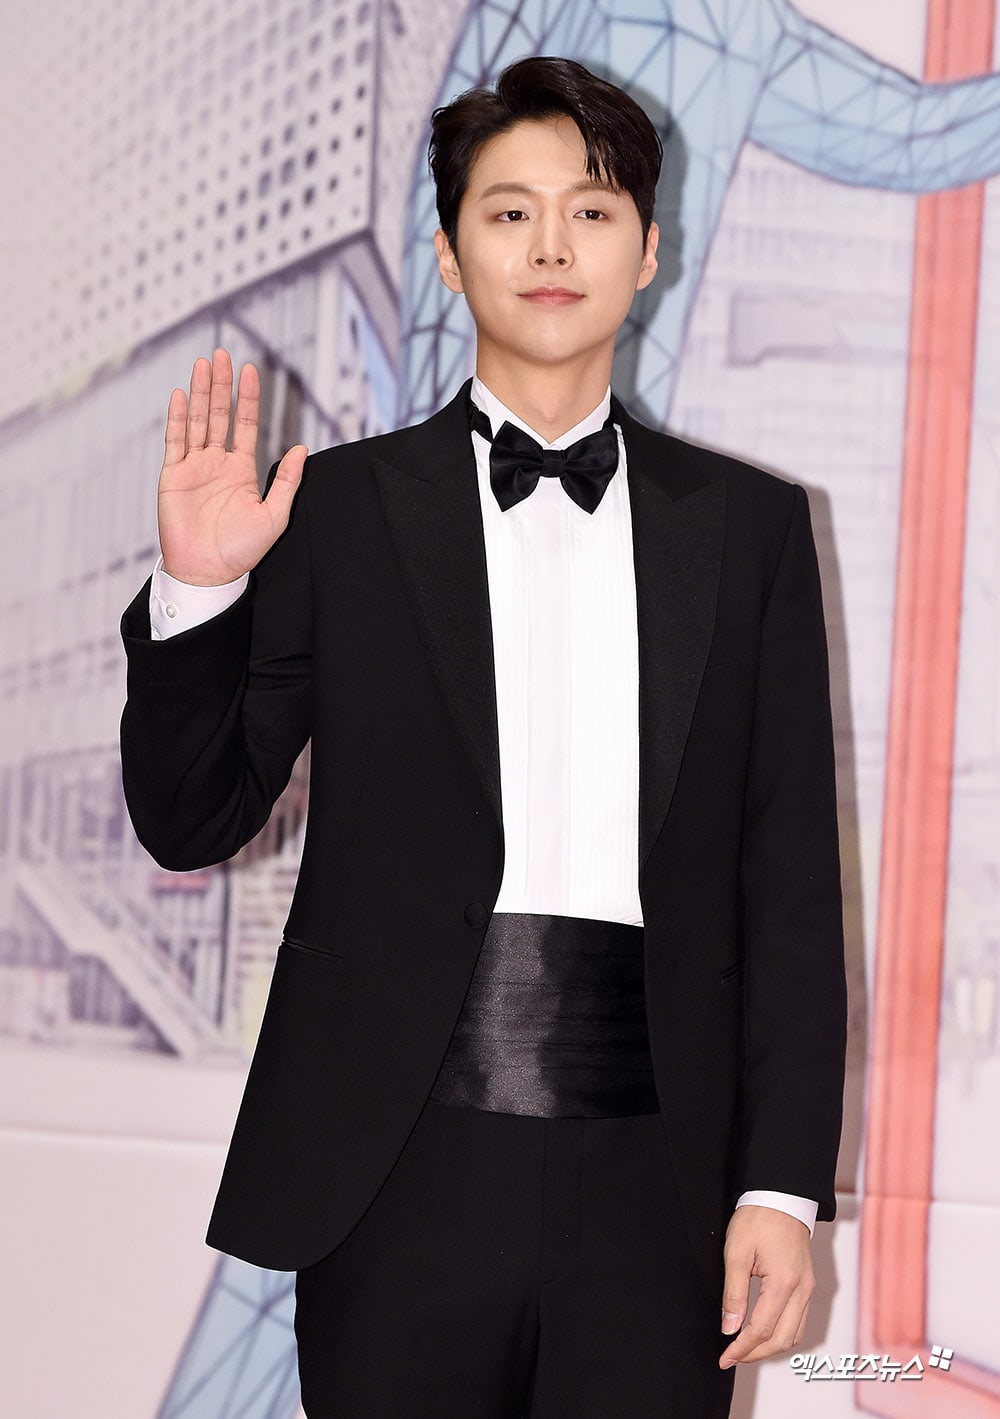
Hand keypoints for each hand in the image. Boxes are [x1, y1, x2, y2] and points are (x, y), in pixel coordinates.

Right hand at [157, 347, 307, 585]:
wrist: (208, 572)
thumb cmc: (241, 551)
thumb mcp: (275, 515)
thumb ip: (287, 481)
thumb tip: (301, 448)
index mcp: (241, 470)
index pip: (245, 425)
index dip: (248, 398)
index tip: (251, 371)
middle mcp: (217, 463)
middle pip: (219, 414)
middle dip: (221, 384)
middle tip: (222, 354)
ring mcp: (194, 467)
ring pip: (197, 421)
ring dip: (201, 392)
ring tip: (203, 364)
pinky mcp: (173, 476)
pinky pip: (176, 441)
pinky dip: (179, 418)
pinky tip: (182, 395)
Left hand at [717, 1205, 814, 1368]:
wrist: (781, 1197)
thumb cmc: (757, 1219)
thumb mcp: (736, 1253)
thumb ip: (734, 1294)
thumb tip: (729, 1328)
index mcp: (783, 1283)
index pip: (761, 1330)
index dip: (741, 1348)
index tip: (724, 1357)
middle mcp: (802, 1290)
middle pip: (782, 1340)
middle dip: (755, 1354)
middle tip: (732, 1357)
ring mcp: (808, 1289)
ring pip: (794, 1335)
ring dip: (770, 1348)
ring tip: (745, 1349)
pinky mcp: (808, 1285)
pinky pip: (799, 1322)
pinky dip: (782, 1335)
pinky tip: (764, 1334)